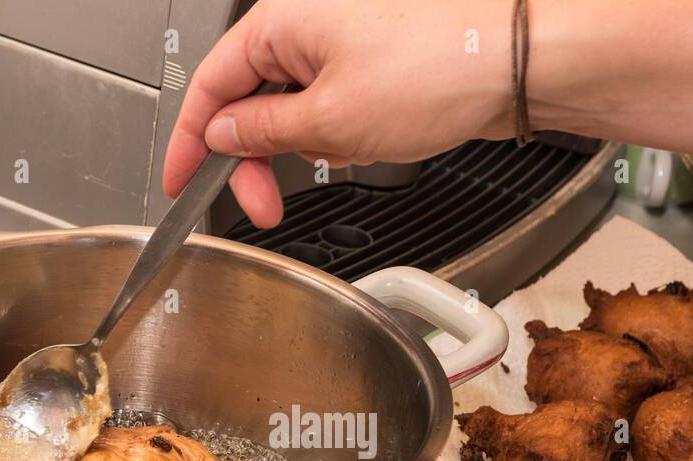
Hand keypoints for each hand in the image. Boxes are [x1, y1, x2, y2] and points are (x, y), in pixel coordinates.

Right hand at [162, 0, 516, 227]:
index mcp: (278, 23)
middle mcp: (304, 26)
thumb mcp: (329, 120)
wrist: (512, 63)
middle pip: (249, 102)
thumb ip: (264, 133)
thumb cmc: (435, 68)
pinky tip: (372, 143)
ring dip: (308, 147)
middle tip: (264, 206)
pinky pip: (331, 111)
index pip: (208, 87)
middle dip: (256, 159)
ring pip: (292, 111)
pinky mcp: (371, 67)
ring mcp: (339, 46)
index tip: (180, 185)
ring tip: (350, 150)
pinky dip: (341, 138)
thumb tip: (225, 137)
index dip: (189, 143)